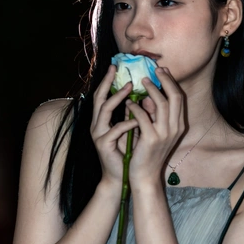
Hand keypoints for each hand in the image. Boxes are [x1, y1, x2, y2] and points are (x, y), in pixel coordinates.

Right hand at [90, 65, 138, 185]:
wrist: (123, 177)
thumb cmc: (129, 153)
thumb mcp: (133, 130)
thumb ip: (135, 114)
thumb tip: (146, 97)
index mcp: (103, 120)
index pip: (104, 95)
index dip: (109, 80)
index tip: (117, 66)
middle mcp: (97, 124)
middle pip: (98, 97)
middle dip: (108, 82)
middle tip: (116, 69)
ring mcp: (98, 134)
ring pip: (104, 110)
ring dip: (118, 97)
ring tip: (131, 88)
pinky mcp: (103, 145)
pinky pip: (115, 129)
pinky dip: (128, 122)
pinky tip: (139, 119)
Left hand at [124, 67, 185, 185]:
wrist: (145, 176)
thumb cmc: (148, 153)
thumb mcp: (154, 131)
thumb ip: (153, 115)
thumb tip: (148, 96)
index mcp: (179, 126)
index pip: (179, 98)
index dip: (171, 82)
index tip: (162, 71)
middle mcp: (175, 128)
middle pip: (175, 97)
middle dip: (164, 80)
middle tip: (154, 70)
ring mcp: (164, 134)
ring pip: (161, 103)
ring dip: (150, 89)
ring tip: (140, 81)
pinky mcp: (151, 139)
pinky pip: (143, 117)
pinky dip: (135, 108)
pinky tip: (129, 103)